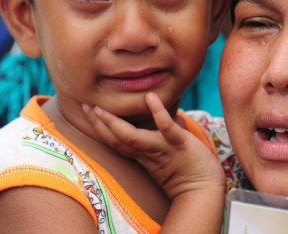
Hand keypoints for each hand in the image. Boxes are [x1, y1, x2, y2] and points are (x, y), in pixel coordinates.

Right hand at [82, 92, 224, 199]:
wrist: (204, 189)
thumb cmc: (191, 170)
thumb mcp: (173, 151)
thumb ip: (168, 134)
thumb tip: (172, 116)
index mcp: (144, 155)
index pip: (116, 142)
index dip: (101, 128)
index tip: (88, 111)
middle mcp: (148, 153)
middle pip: (117, 140)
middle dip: (99, 124)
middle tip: (84, 106)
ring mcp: (163, 148)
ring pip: (133, 137)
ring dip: (114, 123)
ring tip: (100, 108)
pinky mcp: (180, 143)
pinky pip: (167, 127)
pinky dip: (158, 112)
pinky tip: (150, 97)